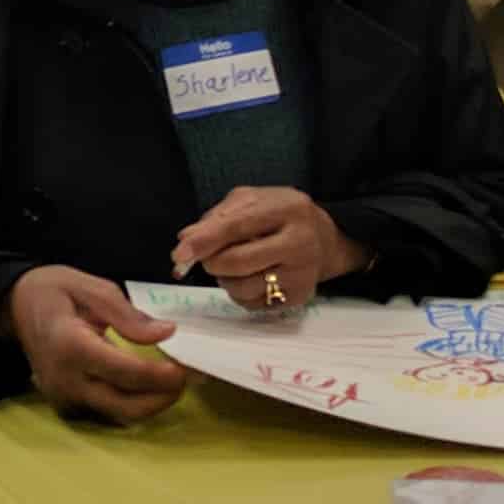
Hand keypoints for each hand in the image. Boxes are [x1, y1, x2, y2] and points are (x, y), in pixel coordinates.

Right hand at [1, 265, 186, 422]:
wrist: (12, 307)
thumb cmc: (51, 291)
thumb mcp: (89, 287)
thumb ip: (128, 314)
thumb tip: (166, 333)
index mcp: (69, 345)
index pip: (125, 373)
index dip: (160, 376)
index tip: (186, 368)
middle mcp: (65, 379)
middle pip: (126, 407)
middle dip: (162, 397)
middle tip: (185, 377)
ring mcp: (62, 396)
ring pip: (119, 416)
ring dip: (150, 403)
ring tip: (170, 380)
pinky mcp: (65, 404)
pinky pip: (107, 412)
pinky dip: (132, 402)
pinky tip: (146, 384)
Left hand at [171, 185, 369, 310]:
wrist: (324, 239)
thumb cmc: (278, 215)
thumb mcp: (251, 200)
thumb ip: (217, 217)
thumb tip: (186, 239)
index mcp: (286, 209)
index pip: (237, 226)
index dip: (205, 241)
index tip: (179, 254)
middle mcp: (299, 243)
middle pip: (238, 262)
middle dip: (211, 262)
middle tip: (206, 257)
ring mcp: (302, 274)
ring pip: (242, 287)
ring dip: (223, 279)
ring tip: (231, 264)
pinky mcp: (299, 297)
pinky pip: (252, 303)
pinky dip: (238, 292)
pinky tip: (249, 276)